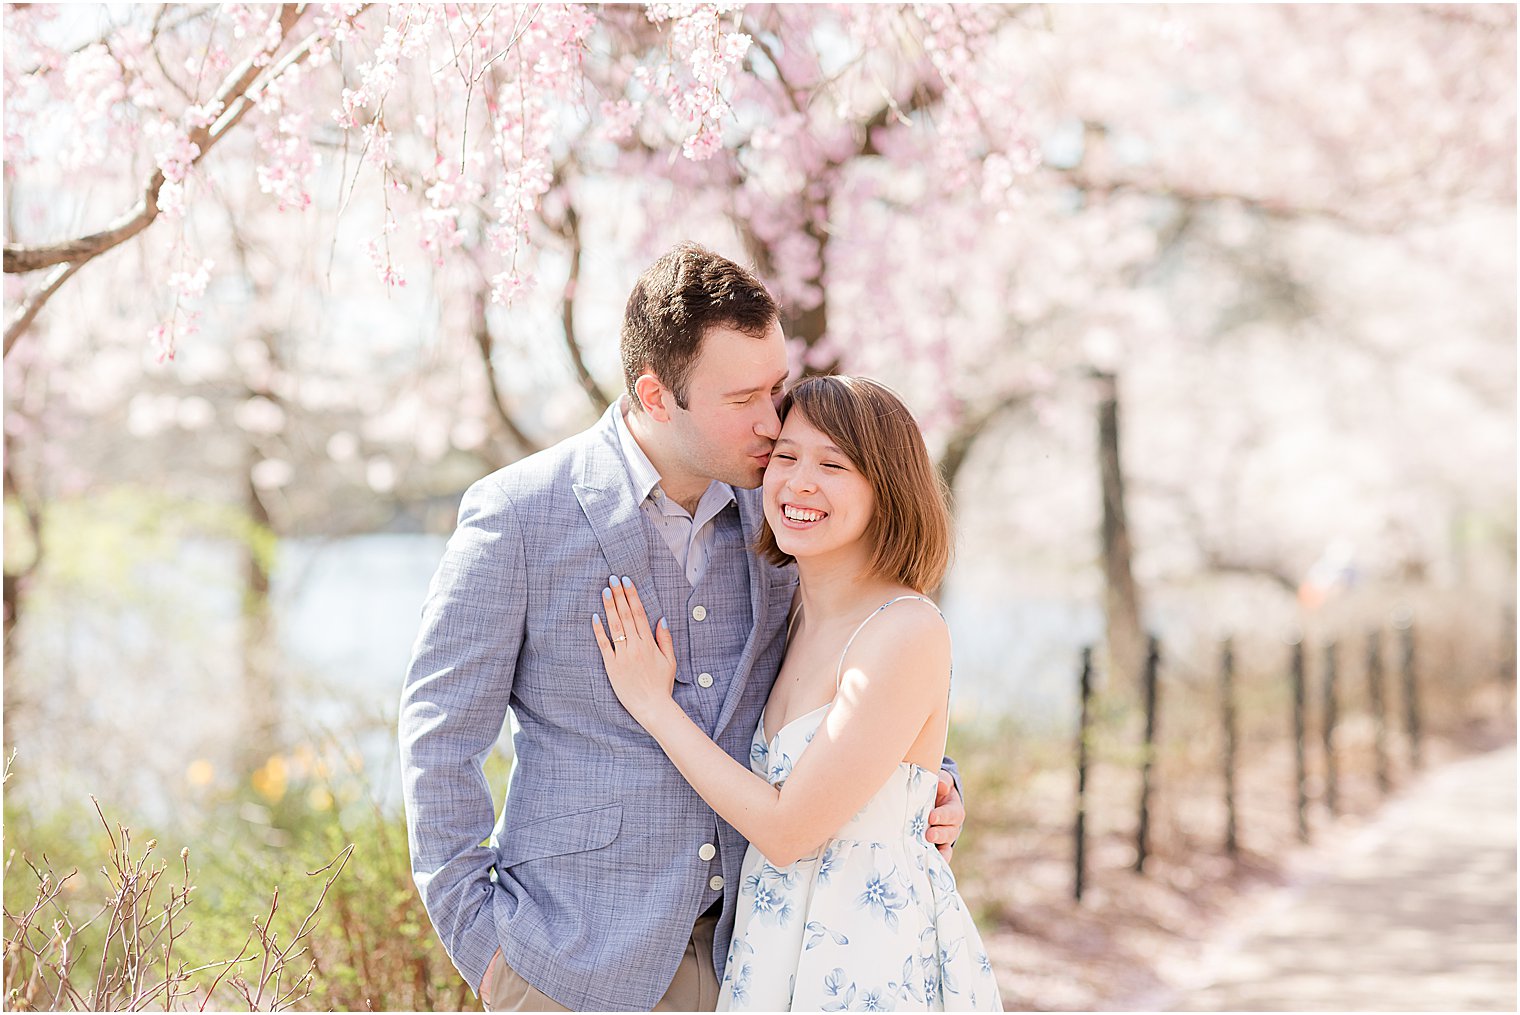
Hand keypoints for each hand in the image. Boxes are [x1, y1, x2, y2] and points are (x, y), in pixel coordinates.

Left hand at [592, 575, 677, 723]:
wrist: (652, 707)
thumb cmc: (662, 685)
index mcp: (649, 644)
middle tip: (612, 578)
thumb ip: (665, 639)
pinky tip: (595, 617)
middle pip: (626, 615)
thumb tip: (660, 619)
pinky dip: (599, 631)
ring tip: (605, 591)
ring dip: (609, 607)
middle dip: (619, 595)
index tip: (627, 581)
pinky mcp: (612, 666)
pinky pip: (604, 645)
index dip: (632, 595)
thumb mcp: (670, 661)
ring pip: (615, 626)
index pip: (639, 613)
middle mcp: (635, 647)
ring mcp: (622, 656)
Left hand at [926, 768, 963, 862]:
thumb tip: (942, 786)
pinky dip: (936, 862)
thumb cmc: (934, 789)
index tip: (931, 817)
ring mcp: (944, 839)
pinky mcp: (935, 847)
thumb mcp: (940, 781)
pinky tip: (929, 867)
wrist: (928, 801)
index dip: (943, 816)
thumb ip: (942, 781)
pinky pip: (939, 857)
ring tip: (927, 852)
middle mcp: (952, 826)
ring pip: (945, 846)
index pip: (952, 813)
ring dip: (938, 850)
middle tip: (929, 835)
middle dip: (939, 834)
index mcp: (954, 809)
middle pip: (949, 832)